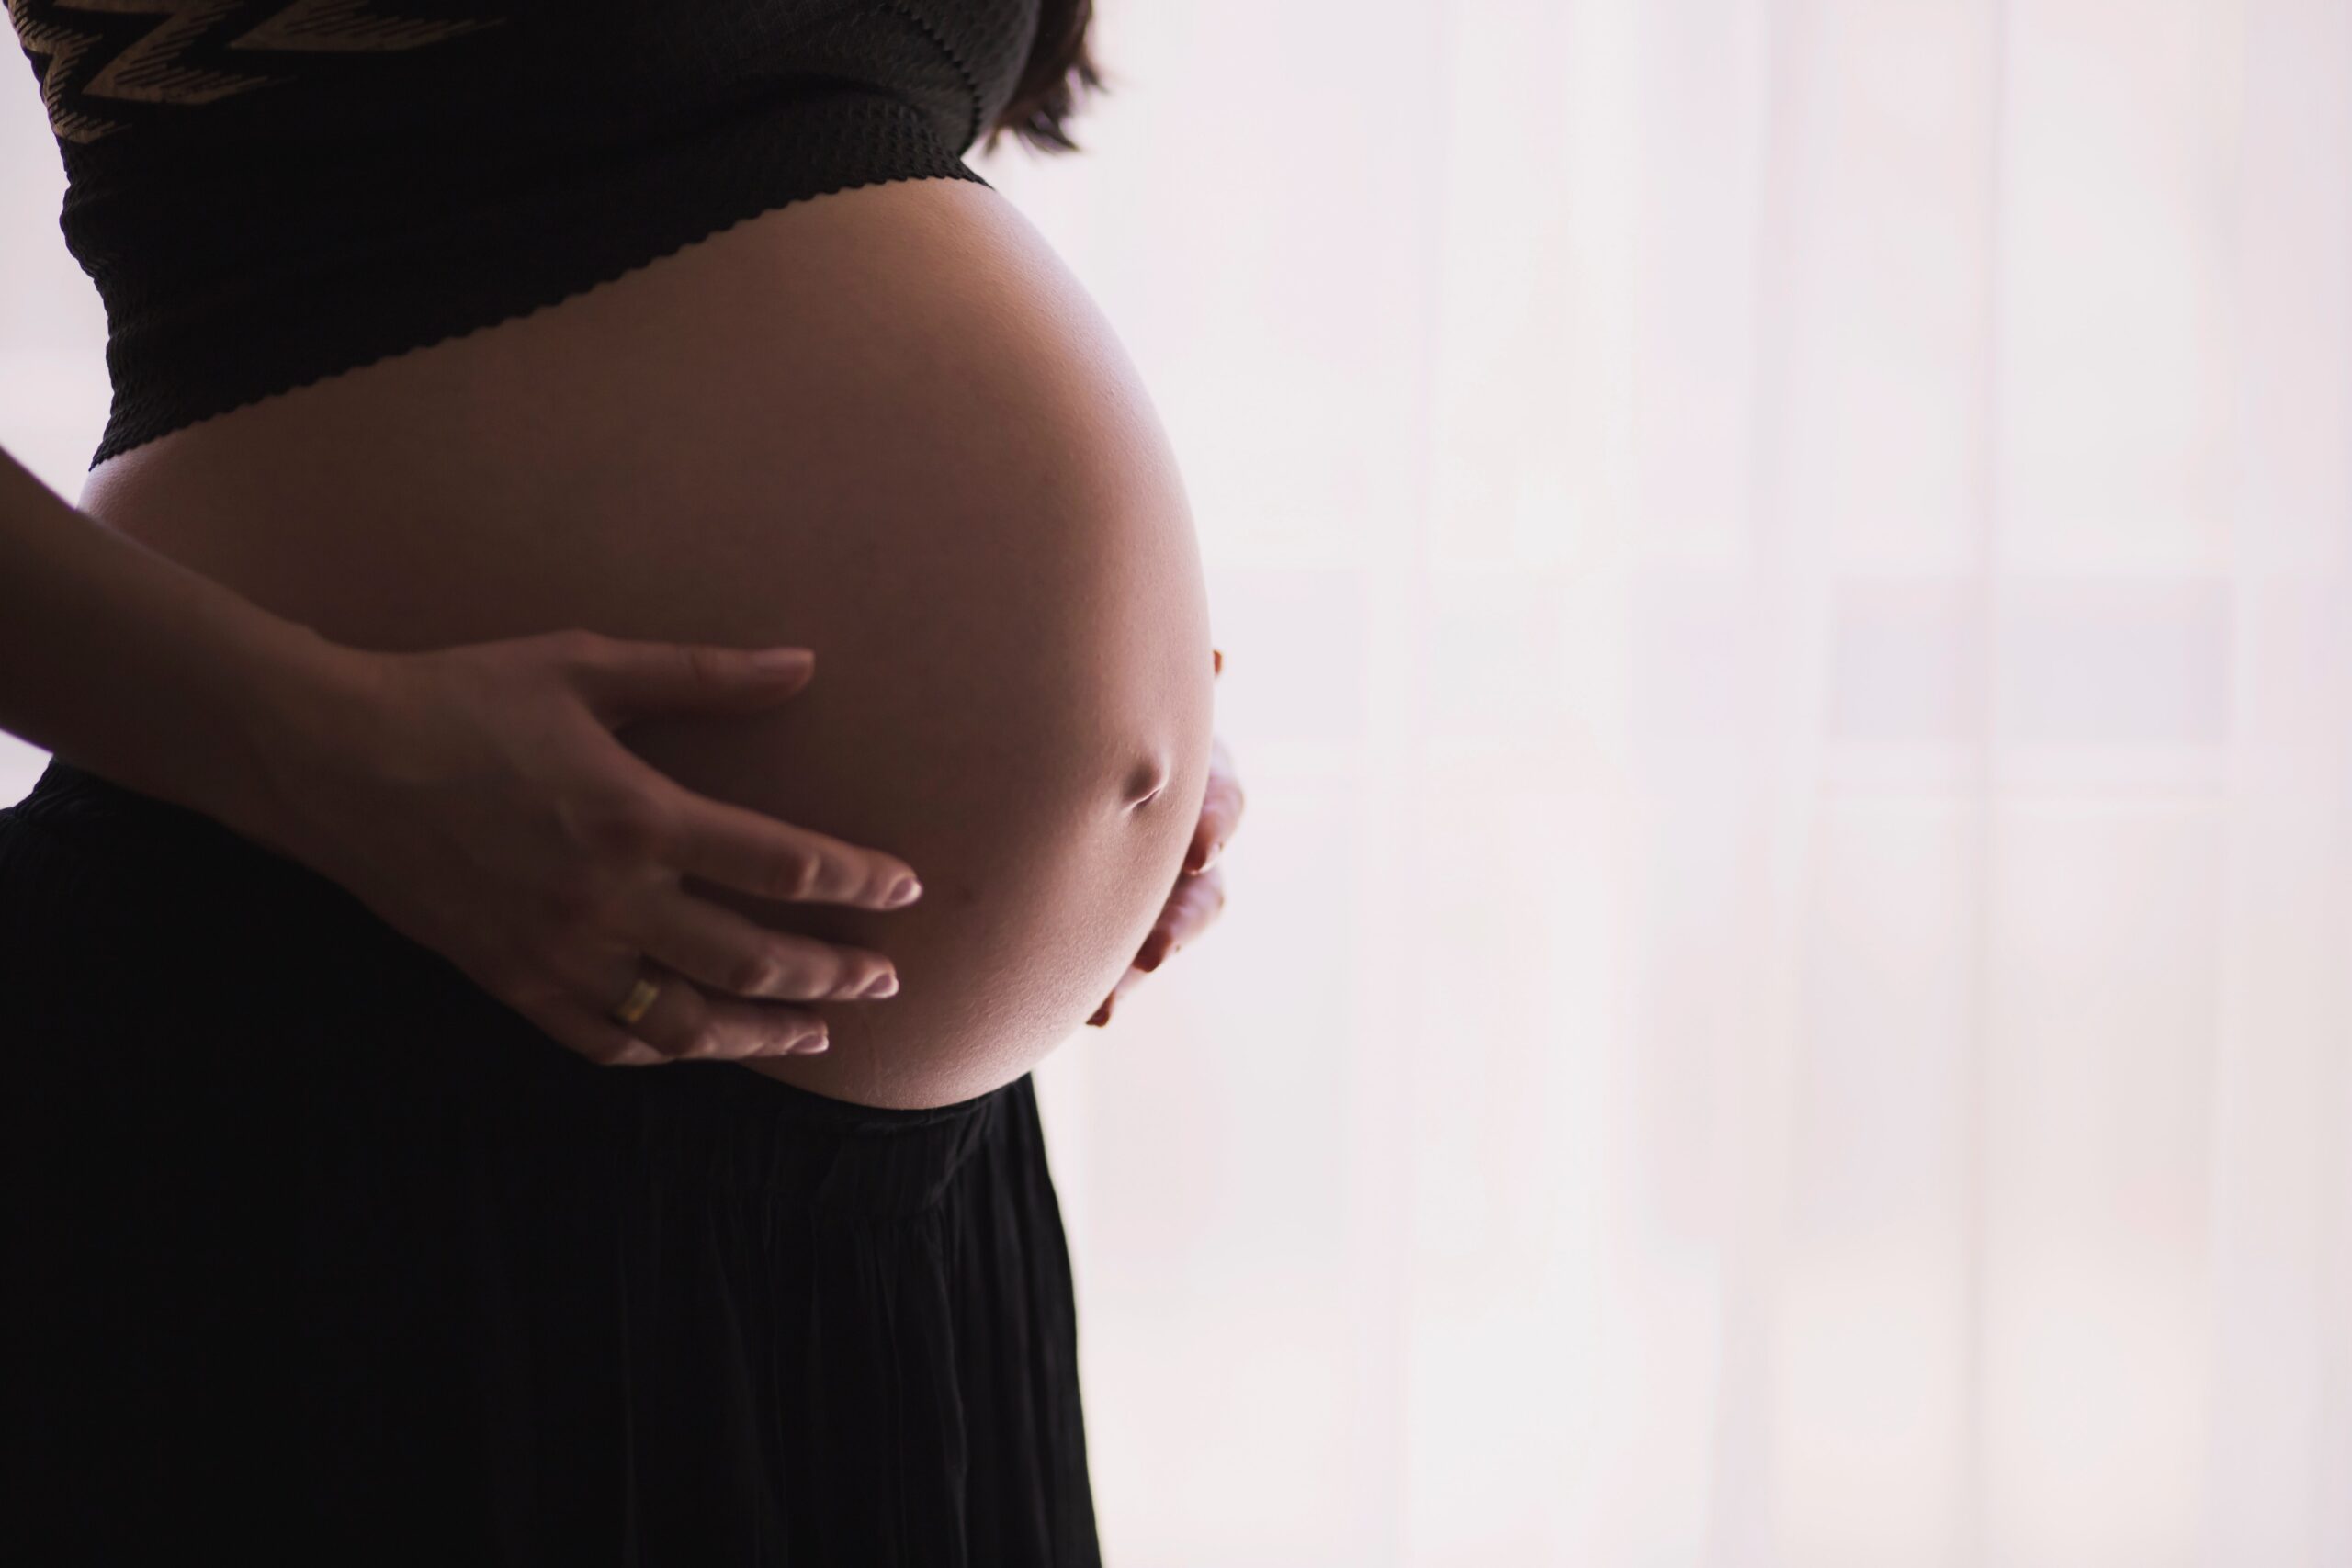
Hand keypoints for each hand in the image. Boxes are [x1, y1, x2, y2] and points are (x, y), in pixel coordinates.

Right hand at [238, 629, 921, 1066]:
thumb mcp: (587, 664)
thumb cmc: (462, 696)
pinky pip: (606, 1041)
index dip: (858, 882)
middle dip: (835, 973)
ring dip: (766, 1030)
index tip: (906, 888)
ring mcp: (559, 953)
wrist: (331, 760)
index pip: (784, 866)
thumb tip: (803, 663)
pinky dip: (666, 1052)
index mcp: (638, 816)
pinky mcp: (512, 982)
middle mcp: (608, 900)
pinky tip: (702, 1046)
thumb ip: (703, 675)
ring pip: (689, 1021)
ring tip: (821, 1031)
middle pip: (755, 959)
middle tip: (889, 978)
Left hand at [1087, 647, 1241, 1026]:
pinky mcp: (1128, 926)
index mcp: (1193, 770)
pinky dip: (1111, 992)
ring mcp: (1159, 887)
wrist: (1044, 762)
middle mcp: (1187, 833)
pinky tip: (1093, 1015)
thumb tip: (1221, 660)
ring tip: (1109, 1004)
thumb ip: (1152, 688)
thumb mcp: (1120, 695)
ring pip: (1166, 935)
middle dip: (1181, 918)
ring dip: (1140, 968)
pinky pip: (1121, 968)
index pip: (1221, 796)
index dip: (1215, 823)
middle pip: (1201, 887)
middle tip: (1156, 949)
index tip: (1198, 850)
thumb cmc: (1092, 711)